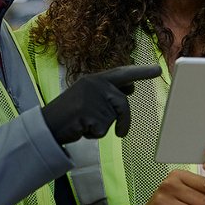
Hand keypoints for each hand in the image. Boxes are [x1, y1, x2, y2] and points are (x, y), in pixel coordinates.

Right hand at [41, 64, 161, 144]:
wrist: (47, 125)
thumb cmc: (69, 113)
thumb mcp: (87, 96)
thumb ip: (106, 93)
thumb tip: (130, 89)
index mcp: (94, 79)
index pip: (122, 73)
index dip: (141, 72)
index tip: (158, 70)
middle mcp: (94, 85)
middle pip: (121, 102)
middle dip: (124, 119)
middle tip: (122, 132)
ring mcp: (92, 99)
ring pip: (113, 118)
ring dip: (103, 127)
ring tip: (85, 125)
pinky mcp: (90, 113)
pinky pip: (103, 129)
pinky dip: (94, 134)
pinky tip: (81, 129)